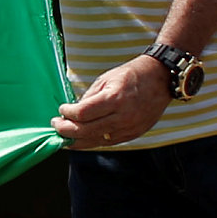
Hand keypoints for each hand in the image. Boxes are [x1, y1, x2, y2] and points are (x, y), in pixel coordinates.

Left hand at [55, 56, 171, 150]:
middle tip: (55, 126)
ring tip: (64, 137)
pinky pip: (108, 142)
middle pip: (86, 131)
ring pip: (96, 140)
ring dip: (76, 140)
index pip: (82, 114)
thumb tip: (72, 113)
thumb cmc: (131, 75)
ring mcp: (129, 128)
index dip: (67, 114)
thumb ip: (89, 98)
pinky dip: (93, 140)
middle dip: (66, 130)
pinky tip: (82, 138)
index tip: (61, 110)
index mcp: (114, 98)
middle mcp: (122, 116)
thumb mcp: (106, 79)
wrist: (161, 79)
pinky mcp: (133, 134)